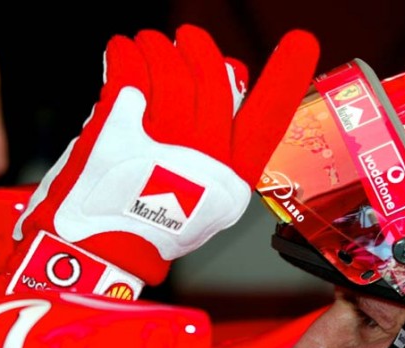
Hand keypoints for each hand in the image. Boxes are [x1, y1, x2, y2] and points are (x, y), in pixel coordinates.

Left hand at [7, 24, 318, 297]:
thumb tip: (233, 81)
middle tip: (186, 40)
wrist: (102, 251)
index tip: (302, 44)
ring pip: (172, 70)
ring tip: (147, 47)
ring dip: (157, 47)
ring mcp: (161, 145)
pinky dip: (124, 52)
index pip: (267, 121)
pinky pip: (129, 71)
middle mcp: (204, 160)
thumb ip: (225, 146)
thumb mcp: (207, 197)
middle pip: (213, 80)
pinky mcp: (118, 132)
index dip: (287, 80)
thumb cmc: (153, 224)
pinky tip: (122, 52)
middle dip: (198, 49)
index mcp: (231, 177)